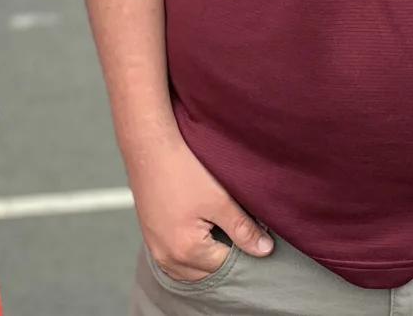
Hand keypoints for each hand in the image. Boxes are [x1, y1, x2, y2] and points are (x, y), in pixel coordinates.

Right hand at [129, 131, 272, 281]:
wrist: (148, 144)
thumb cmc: (182, 167)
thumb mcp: (219, 198)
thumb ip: (243, 228)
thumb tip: (264, 250)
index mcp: (185, 251)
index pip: (227, 264)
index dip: (242, 246)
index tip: (249, 227)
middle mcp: (166, 257)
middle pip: (208, 269)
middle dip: (223, 252)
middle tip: (232, 221)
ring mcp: (155, 248)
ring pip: (191, 265)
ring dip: (206, 252)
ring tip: (214, 221)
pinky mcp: (150, 236)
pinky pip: (175, 255)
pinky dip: (189, 246)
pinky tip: (197, 223)